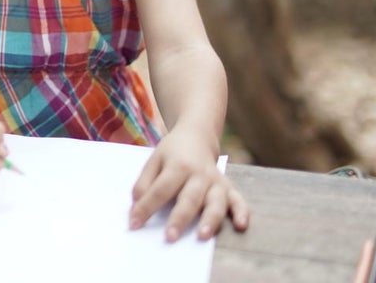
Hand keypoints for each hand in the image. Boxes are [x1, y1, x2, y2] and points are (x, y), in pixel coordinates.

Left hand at [130, 125, 248, 240]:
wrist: (196, 136)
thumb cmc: (172, 154)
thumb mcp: (153, 161)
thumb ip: (144, 184)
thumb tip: (136, 209)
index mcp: (177, 166)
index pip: (160, 190)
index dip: (146, 207)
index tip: (134, 224)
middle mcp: (199, 174)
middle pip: (189, 198)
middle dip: (179, 219)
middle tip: (169, 237)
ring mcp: (216, 181)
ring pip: (216, 202)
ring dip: (210, 220)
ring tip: (202, 237)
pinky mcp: (228, 187)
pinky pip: (238, 200)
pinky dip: (242, 213)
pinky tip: (241, 226)